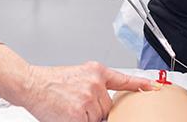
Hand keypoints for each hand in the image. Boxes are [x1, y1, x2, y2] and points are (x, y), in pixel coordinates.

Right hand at [23, 61, 157, 121]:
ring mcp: (89, 98)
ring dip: (86, 117)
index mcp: (96, 71)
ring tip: (68, 106)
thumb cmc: (50, 82)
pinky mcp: (80, 113)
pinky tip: (67, 113)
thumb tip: (105, 104)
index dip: (141, 85)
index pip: (123, 80)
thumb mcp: (77, 77)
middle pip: (107, 107)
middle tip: (75, 104)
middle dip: (96, 111)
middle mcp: (96, 83)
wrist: (31, 84)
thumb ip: (94, 87)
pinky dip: (78, 121)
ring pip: (97, 117)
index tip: (155, 88)